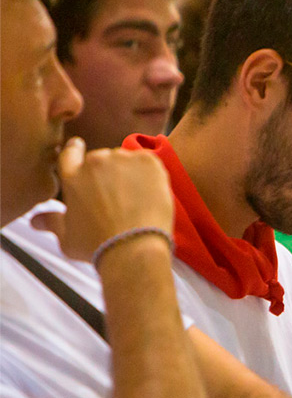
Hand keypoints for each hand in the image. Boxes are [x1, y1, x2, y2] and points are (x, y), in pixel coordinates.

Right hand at [30, 138, 173, 260]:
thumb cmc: (97, 246)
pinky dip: (150, 174)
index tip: (80, 150)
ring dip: (130, 173)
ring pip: (126, 160)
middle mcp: (95, 162)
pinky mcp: (148, 161)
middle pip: (102, 159)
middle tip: (118, 197)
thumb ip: (52, 222)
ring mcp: (122, 159)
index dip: (76, 151)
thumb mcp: (67, 237)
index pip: (70, 153)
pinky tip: (149, 194)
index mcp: (72, 176)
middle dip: (109, 173)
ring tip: (135, 199)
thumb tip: (35, 220)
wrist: (133, 248)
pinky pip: (148, 162)